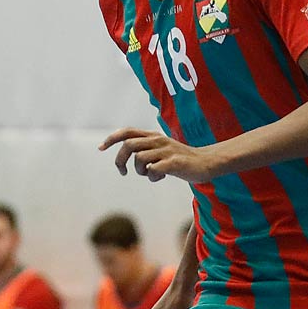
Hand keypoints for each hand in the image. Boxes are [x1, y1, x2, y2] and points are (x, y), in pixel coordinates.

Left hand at [99, 128, 222, 183]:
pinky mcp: (175, 163)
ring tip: (149, 174)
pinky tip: (160, 177)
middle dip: (120, 160)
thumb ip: (143, 149)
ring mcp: (167, 151)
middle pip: (129, 145)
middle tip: (123, 172)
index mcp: (153, 136)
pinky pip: (154, 170)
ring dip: (139, 170)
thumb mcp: (160, 150)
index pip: (127, 132)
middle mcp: (158, 140)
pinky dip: (152, 176)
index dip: (111, 138)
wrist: (206, 162)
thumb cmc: (180, 159)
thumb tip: (123, 154)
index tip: (101, 148)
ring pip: (140, 158)